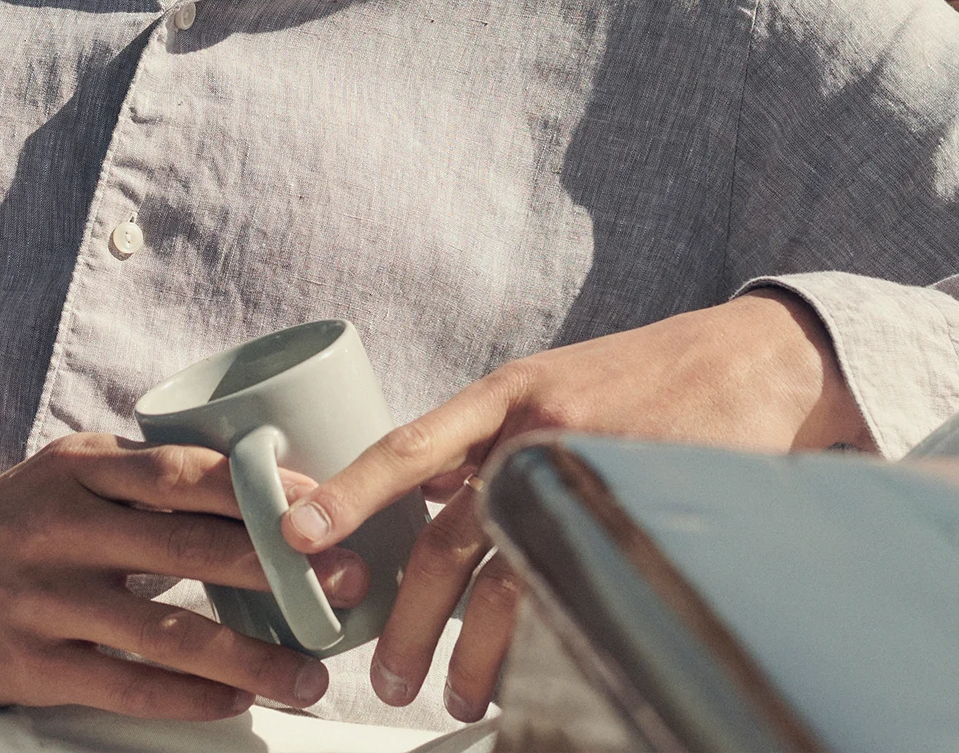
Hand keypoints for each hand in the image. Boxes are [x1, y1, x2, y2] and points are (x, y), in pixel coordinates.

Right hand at [0, 433, 364, 719]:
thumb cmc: (15, 520)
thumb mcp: (70, 470)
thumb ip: (146, 472)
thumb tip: (259, 474)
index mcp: (81, 465)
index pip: (184, 471)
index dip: (259, 489)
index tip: (326, 502)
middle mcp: (65, 527)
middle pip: (188, 548)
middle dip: (278, 568)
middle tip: (348, 583)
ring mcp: (48, 600)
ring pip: (168, 632)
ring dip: (251, 654)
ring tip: (312, 671)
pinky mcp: (34, 667)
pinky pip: (130, 687)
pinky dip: (193, 697)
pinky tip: (239, 699)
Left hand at [280, 291, 872, 723]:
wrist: (756, 361)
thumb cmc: (647, 376)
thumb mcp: (555, 383)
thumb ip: (491, 434)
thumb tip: (429, 495)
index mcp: (507, 394)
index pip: (409, 448)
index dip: (349, 491)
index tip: (298, 533)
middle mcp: (537, 431)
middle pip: (449, 540)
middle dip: (409, 619)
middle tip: (388, 676)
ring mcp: (588, 476)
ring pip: (507, 584)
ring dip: (473, 654)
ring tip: (458, 695)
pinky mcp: (634, 515)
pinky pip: (572, 595)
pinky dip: (545, 644)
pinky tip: (535, 677)